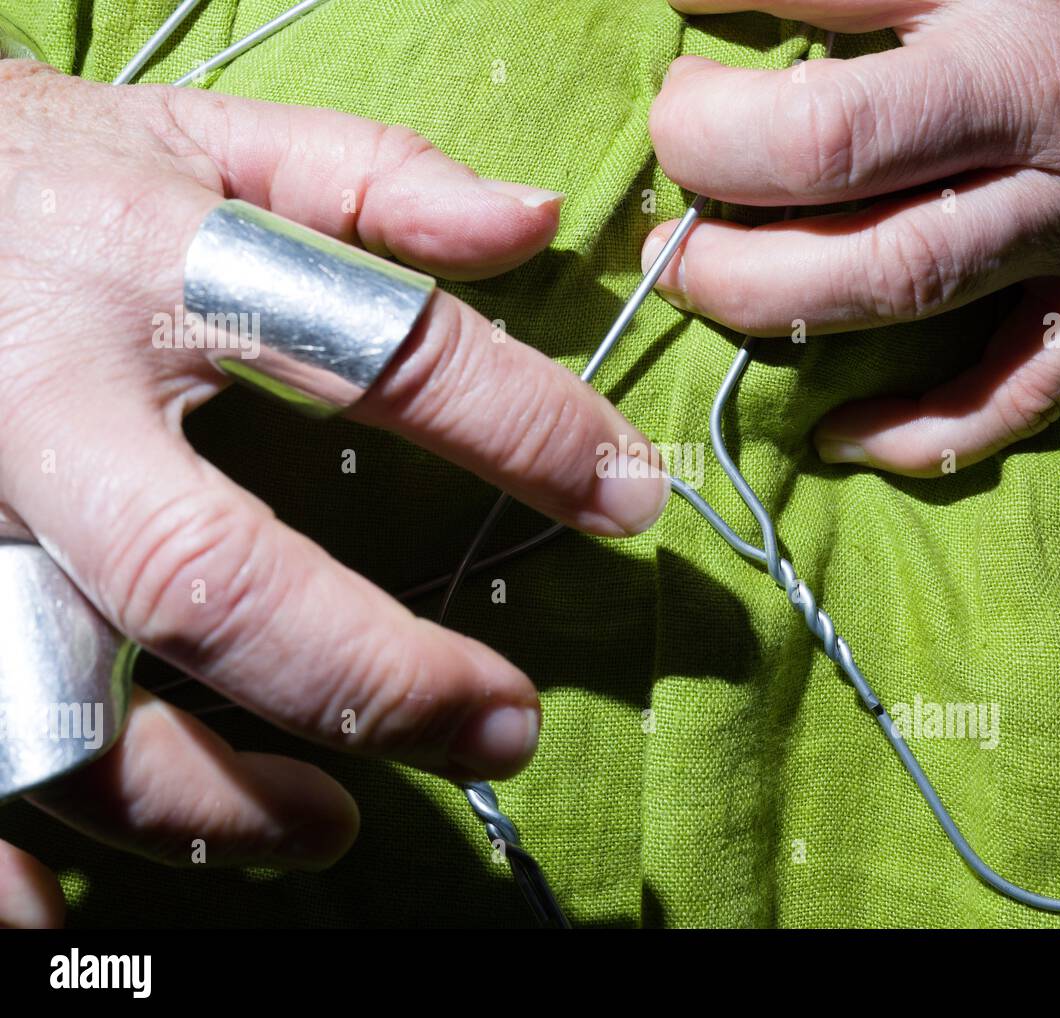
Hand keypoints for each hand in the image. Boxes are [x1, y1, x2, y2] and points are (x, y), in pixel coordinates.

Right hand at [0, 61, 668, 925]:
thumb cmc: (54, 176)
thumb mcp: (206, 138)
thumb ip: (371, 179)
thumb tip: (534, 223)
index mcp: (150, 272)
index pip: (377, 352)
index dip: (521, 430)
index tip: (627, 498)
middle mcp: (47, 410)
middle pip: (214, 581)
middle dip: (376, 676)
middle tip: (505, 729)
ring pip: (69, 710)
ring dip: (213, 803)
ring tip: (332, 828)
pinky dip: (16, 863)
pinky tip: (86, 915)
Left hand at [646, 0, 1059, 474]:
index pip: (817, 15)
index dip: (710, 57)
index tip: (678, 70)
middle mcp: (1048, 110)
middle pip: (834, 164)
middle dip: (713, 182)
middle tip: (669, 191)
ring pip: (903, 282)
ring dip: (771, 299)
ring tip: (699, 283)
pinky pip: (1024, 392)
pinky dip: (928, 433)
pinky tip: (844, 438)